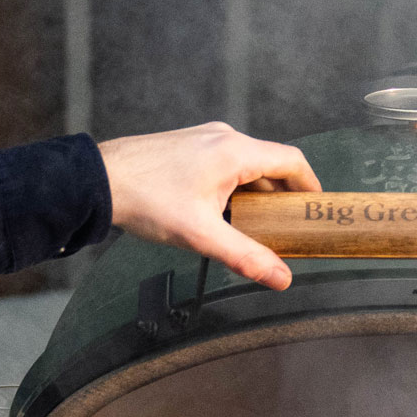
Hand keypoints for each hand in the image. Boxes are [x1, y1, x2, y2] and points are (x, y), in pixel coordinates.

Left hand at [99, 121, 321, 289]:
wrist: (100, 180)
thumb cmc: (147, 199)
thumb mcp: (203, 235)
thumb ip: (247, 257)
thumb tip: (281, 278)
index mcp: (235, 151)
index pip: (291, 161)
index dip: (310, 187)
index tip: (317, 210)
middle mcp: (223, 138)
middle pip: (271, 164)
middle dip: (284, 196)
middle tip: (290, 228)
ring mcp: (204, 139)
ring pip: (247, 166)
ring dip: (259, 194)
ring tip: (259, 227)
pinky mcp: (189, 147)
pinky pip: (226, 165)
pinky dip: (237, 187)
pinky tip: (226, 214)